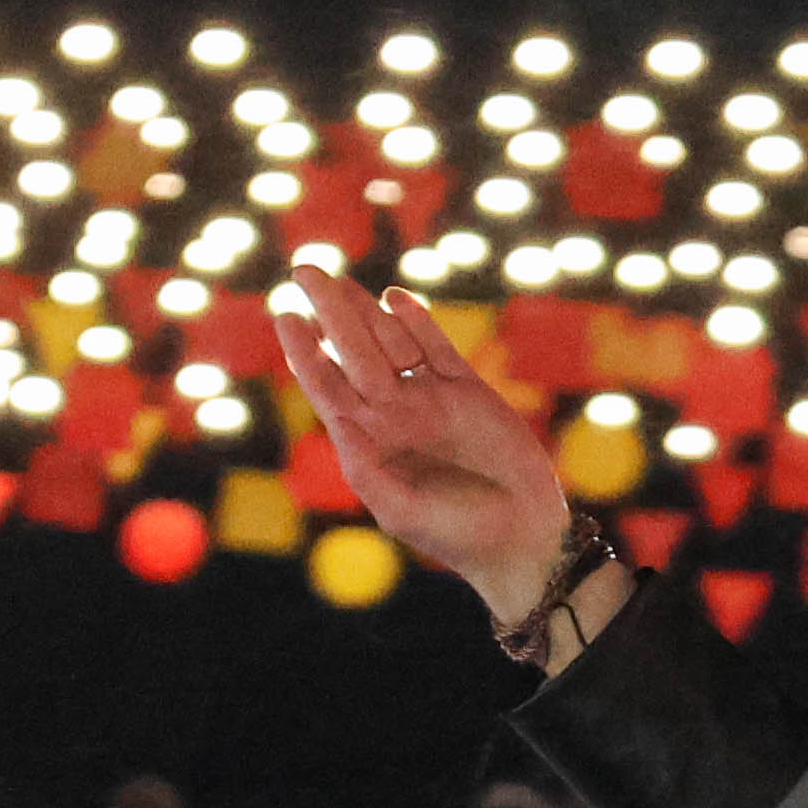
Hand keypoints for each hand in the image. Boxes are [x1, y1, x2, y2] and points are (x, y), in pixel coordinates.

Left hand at [267, 272, 575, 628]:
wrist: (520, 537)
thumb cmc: (455, 535)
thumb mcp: (402, 512)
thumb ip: (368, 470)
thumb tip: (337, 420)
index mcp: (369, 443)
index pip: (326, 388)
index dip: (305, 352)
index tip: (286, 316)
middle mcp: (394, 416)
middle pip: (354, 353)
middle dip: (330, 313)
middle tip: (306, 270)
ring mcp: (430, 400)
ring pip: (392, 343)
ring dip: (366, 311)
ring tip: (341, 281)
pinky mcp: (468, 391)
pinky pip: (436, 348)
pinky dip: (418, 323)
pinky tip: (395, 299)